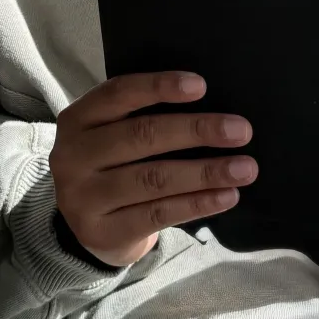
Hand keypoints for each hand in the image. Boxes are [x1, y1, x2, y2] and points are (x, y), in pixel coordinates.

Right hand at [49, 71, 257, 267]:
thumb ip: (141, 117)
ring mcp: (84, 198)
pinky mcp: (103, 232)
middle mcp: (73, 156)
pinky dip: (198, 203)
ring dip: (206, 172)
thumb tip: (212, 106)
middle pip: (141, 136)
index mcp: (78, 119)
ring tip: (245, 168)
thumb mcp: (111, 134)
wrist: (85, 227)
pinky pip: (158, 214)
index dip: (159, 87)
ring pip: (154, 179)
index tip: (201, 86)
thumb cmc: (113, 165)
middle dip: (197, 131)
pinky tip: (226, 196)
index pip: (118, 93)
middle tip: (241, 130)